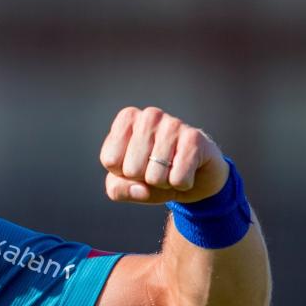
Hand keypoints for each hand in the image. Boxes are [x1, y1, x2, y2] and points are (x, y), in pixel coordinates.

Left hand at [98, 106, 229, 204]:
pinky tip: (187, 170)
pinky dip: (181, 184)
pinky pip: (178, 179)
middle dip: (144, 179)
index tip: (136, 164)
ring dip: (163, 183)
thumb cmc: (152, 174)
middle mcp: (149, 116)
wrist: (195, 176)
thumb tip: (140, 190)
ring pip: (155, 177)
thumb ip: (118, 189)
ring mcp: (173, 124)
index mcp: (127, 119)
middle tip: (156, 168)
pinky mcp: (195, 138)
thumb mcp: (126, 184)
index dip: (122, 173)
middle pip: (131, 170)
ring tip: (171, 169)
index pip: (110, 160)